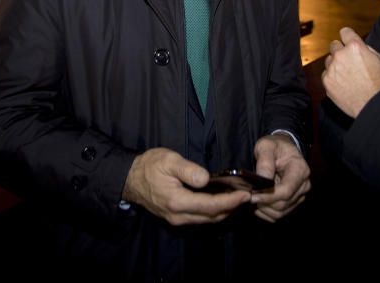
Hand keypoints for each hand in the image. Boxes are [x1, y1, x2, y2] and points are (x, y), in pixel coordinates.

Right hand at [121, 147, 248, 225]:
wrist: (129, 179)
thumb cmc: (149, 166)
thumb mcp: (168, 160)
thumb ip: (188, 170)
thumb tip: (207, 179)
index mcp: (177, 201)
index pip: (210, 206)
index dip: (230, 201)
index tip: (246, 195)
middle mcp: (178, 215)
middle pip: (212, 217)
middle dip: (232, 208)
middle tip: (250, 198)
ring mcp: (177, 219)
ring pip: (207, 220)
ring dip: (225, 211)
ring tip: (240, 200)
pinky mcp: (176, 217)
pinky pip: (200, 218)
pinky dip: (214, 212)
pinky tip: (224, 202)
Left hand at [250, 134, 310, 222]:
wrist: (282, 150)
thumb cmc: (275, 146)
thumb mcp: (266, 145)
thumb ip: (265, 160)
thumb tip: (263, 178)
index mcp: (300, 170)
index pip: (286, 191)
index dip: (268, 196)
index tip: (252, 195)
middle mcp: (303, 185)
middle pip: (283, 204)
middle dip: (263, 202)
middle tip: (248, 195)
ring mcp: (299, 195)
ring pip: (280, 212)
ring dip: (263, 208)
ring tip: (252, 197)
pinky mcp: (293, 203)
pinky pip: (278, 215)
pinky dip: (266, 212)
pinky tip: (258, 202)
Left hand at [321, 27, 379, 117]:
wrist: (374, 105)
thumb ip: (368, 50)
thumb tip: (361, 47)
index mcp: (355, 47)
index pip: (345, 32)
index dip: (347, 35)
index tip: (346, 39)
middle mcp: (341, 55)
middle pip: (334, 45)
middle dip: (340, 51)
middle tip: (348, 60)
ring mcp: (332, 69)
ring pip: (329, 60)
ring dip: (335, 65)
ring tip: (347, 75)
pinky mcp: (326, 81)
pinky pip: (326, 74)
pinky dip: (332, 78)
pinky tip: (343, 84)